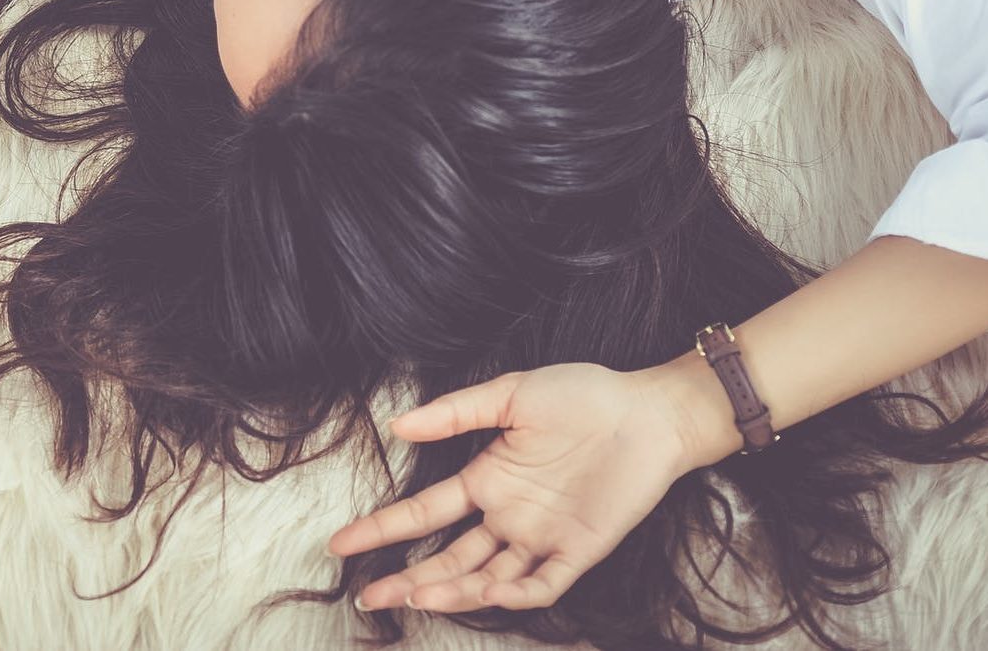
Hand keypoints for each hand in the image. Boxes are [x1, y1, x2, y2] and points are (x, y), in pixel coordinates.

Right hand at [326, 363, 695, 612]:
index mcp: (488, 477)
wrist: (647, 412)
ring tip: (416, 595)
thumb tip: (399, 425)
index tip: (341, 542)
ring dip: (453, 589)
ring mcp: (542, 536)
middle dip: (407, 577)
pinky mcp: (579, 550)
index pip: (425, 511)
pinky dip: (514, 594)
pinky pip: (541, 583)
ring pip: (487, 576)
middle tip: (369, 596)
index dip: (384, 528)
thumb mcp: (512, 393)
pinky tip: (487, 593)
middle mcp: (508, 514)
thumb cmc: (582, 395)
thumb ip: (457, 412)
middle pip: (448, 556)